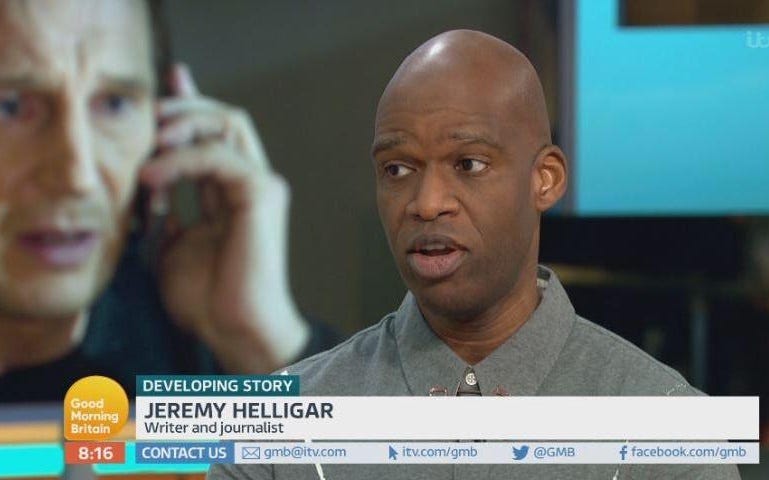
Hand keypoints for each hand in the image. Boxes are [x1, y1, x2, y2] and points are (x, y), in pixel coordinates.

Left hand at [140, 64, 308, 372]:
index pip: (212, 137)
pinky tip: (153, 177)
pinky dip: (182, 159)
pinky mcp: (262, 193)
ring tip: (147, 142)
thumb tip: (147, 188)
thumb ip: (166, 215)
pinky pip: (219, 156)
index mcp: (230, 194)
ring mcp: (260, 185)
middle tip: (147, 110)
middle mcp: (249, 182)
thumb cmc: (207, 299)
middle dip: (183, 106)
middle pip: (223, 118)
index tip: (154, 95)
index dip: (186, 110)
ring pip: (227, 123)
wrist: (233, 329)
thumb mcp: (171, 248)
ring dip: (183, 124)